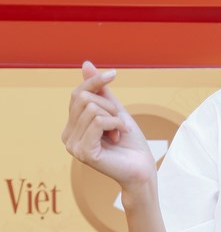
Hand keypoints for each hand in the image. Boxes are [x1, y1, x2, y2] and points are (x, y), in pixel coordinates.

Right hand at [61, 61, 156, 190]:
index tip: (114, 74)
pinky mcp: (84, 152)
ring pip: (92, 109)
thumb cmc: (130, 142)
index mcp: (72, 127)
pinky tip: (119, 136)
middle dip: (109, 106)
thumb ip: (100, 91)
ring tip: (119, 133)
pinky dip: (115, 124)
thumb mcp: (115, 110)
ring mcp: (73, 146)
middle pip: (84, 99)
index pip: (77, 93)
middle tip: (119, 123)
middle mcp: (67, 136)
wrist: (142, 168)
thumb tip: (86, 64)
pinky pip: (98, 122)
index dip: (95, 81)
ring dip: (114, 118)